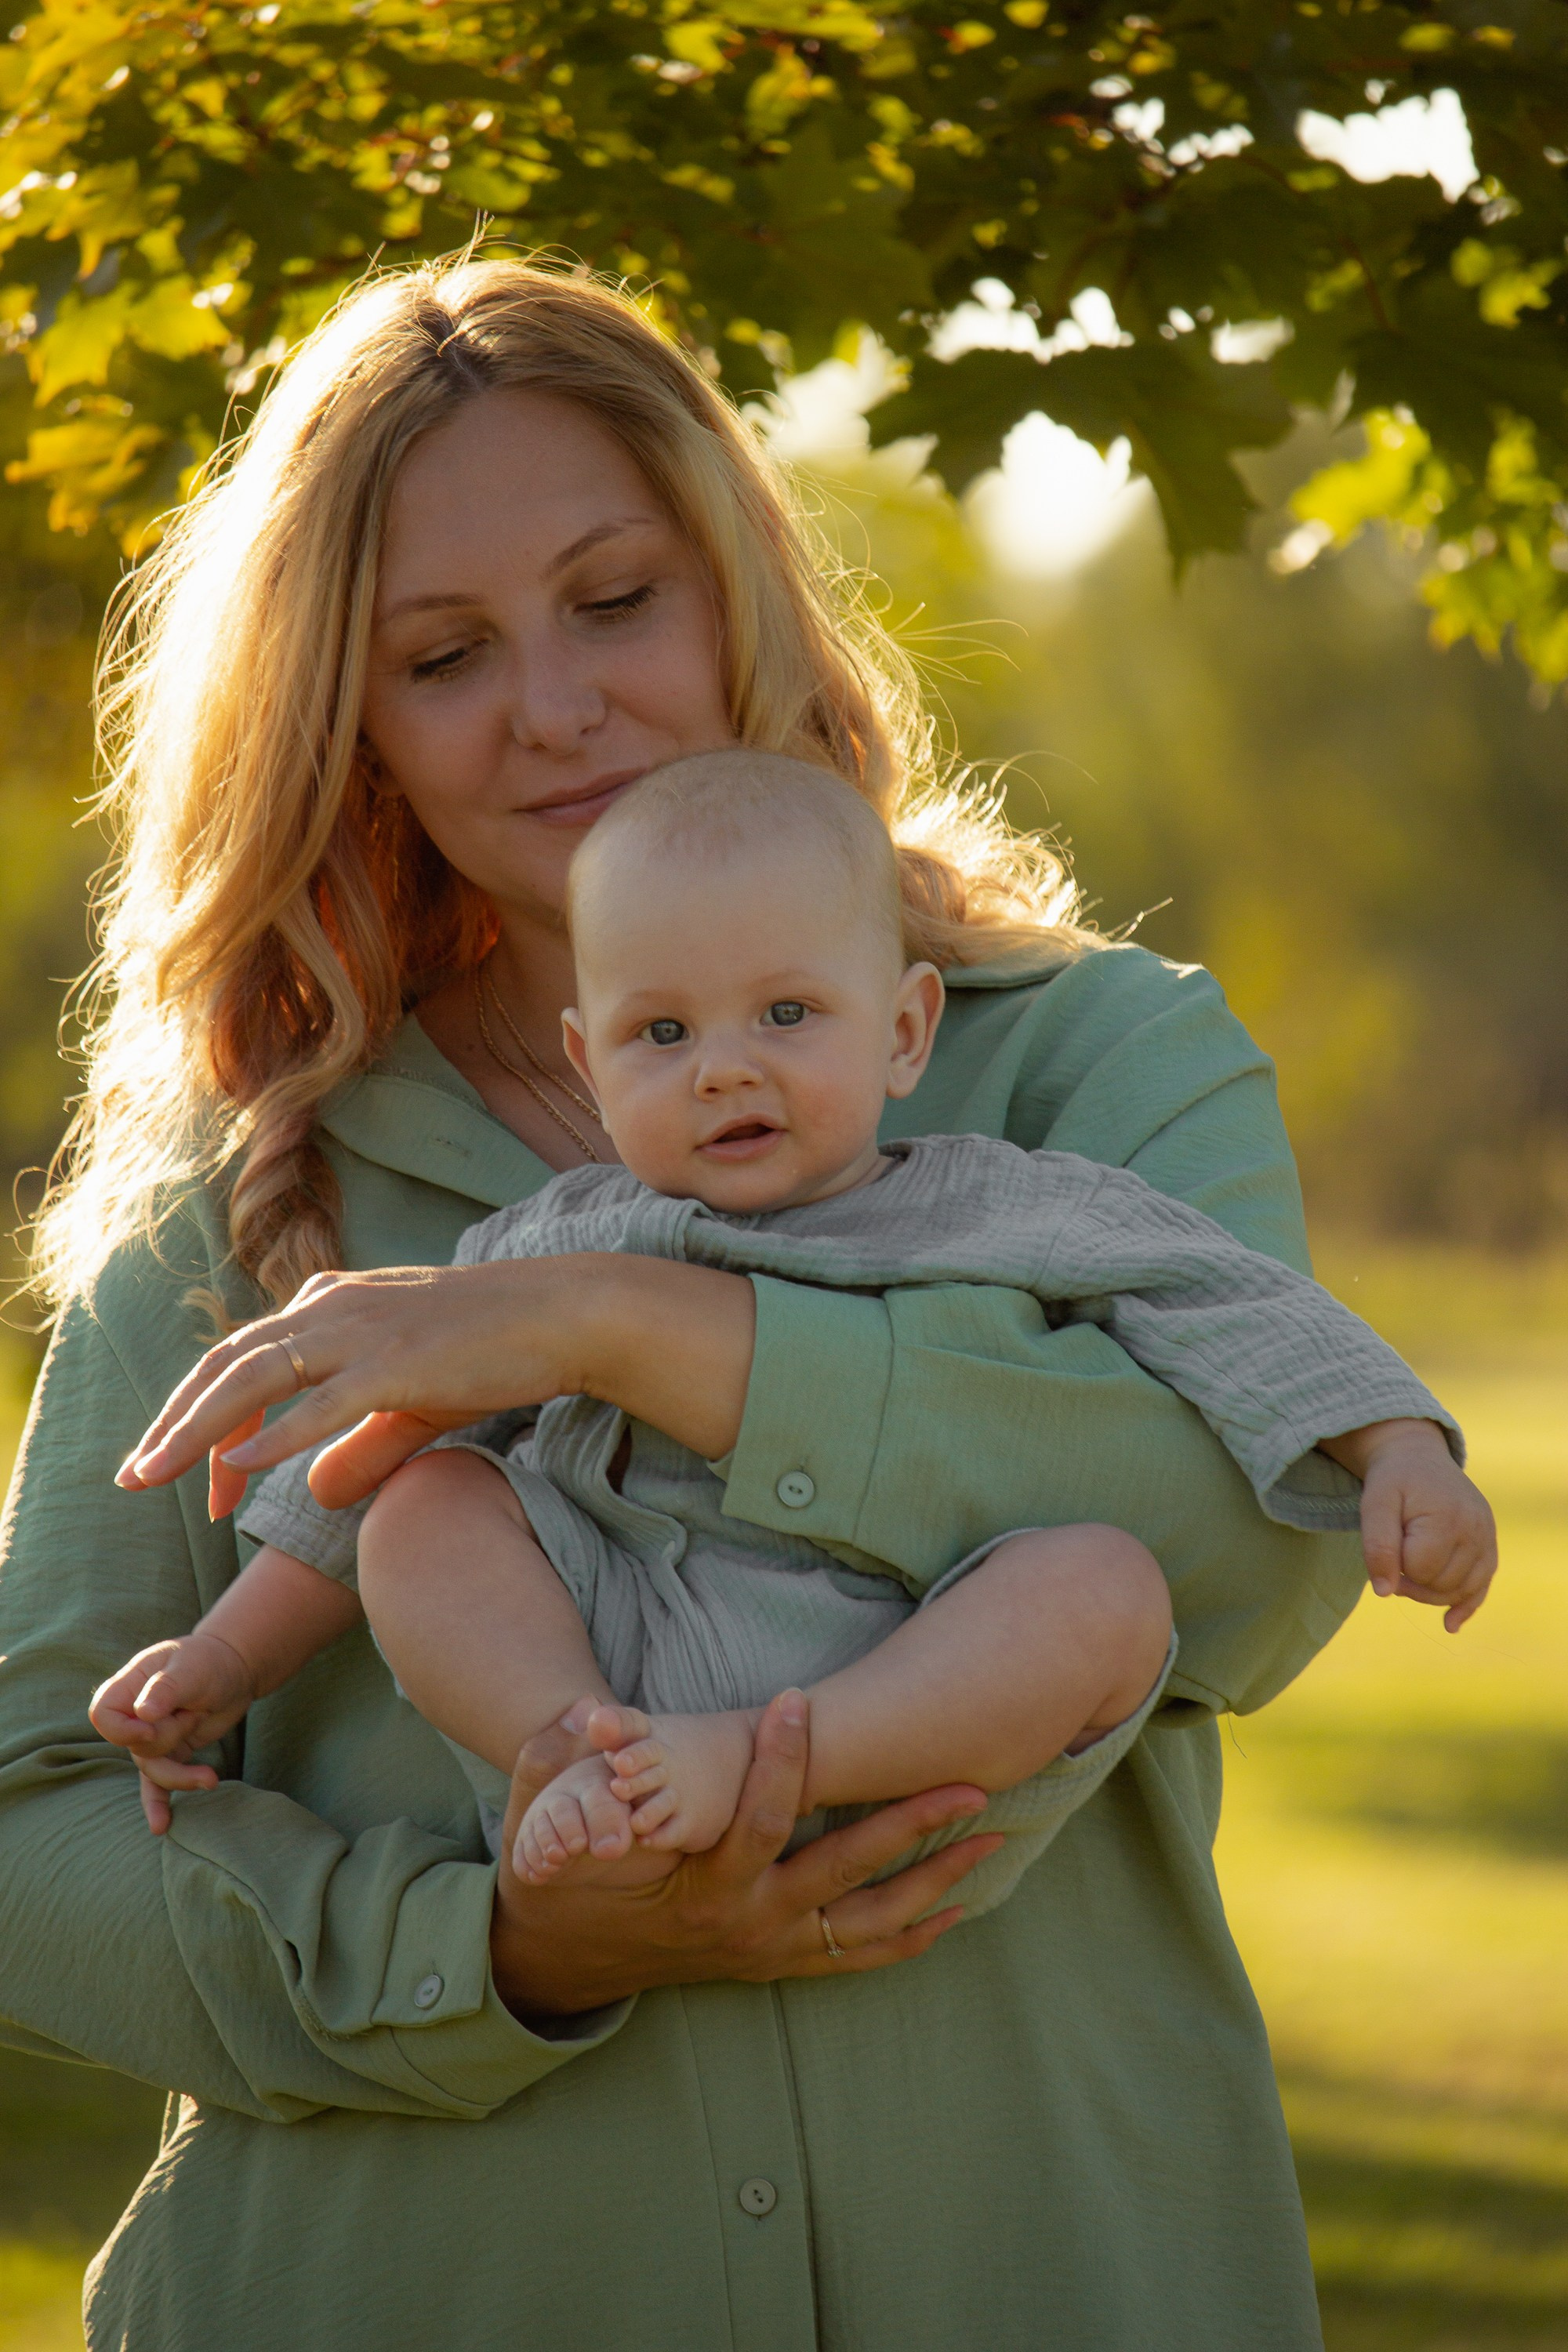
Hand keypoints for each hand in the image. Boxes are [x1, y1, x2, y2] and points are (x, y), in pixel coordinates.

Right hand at [90, 1633, 256, 1832]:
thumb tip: (144, 1714)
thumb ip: (166, 1688)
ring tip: (210, 1777)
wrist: (236, 1669)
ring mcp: (151, 1736)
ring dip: (182, 1772)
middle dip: (171, 1738)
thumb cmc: (209, 1660)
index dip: (123, 1729)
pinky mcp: (171, 1753)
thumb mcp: (191, 1668)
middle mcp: (134, 1714)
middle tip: (195, 1712)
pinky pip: (157, 1784)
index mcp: (129, 1686)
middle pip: (135, 1747)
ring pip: (152, 1769)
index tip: (151, 1727)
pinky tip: (160, 1826)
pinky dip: (158, 1804)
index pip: (102, 1714)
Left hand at [114, 1254, 755, 1516]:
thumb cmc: (491, 1351)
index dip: (202, 1421)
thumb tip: (315, 1498)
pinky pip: (321, 1402)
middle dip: (173, 1425)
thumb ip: (357, 1450)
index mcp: (327, 1307)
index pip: (242, 1363)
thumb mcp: (411, 1405)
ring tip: (154, 1476)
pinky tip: (237, 1470)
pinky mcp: (397, 1361)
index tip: (190, 1482)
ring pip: (255, 1379)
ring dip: (197, 1431)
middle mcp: (330, 1309)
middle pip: (227, 1367)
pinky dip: (275, 1436)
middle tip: (132, 1480)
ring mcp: (362, 1332)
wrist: (562, 1313)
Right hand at [489, 1690, 1004, 2015]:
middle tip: (969, 1787)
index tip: (798, 1698)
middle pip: (845, 1873)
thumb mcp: (538, 1828)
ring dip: (934, 1882)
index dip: (779, 1761)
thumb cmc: (555, 1883)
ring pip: (869, 1922)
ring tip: (990, 1840)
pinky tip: (956, 1910)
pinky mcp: (776, 1962)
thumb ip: (554, 1766)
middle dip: (910, 1828)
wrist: (559, 1966)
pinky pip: (858, 1958)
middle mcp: (747, 1923)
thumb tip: (579, 1712)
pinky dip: (911, 1936)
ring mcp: (768, 1949)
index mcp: (699, 1887)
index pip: (755, 1820)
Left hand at [1329, 1419, 1497, 1632]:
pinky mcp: (1489, 1543)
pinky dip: (1466, 1605)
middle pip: (1442, 1585)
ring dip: (1432, 1592)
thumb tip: (1384, 1592)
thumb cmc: (1393, 1480)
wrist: (1417, 1456)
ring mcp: (1487, 1536)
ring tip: (1409, 1573)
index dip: (1397, 1566)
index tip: (1385, 1548)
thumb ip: (1378, 1546)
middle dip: (1413, 1582)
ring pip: (1460, 1590)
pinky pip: (1482, 1584)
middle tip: (1392, 1562)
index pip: (1420, 1570)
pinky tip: (1449, 1625)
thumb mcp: (1374, 1504)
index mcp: (1447, 1517)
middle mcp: (1475, 1528)